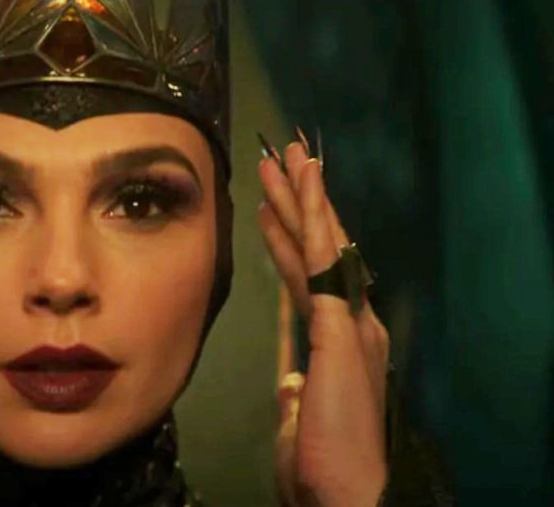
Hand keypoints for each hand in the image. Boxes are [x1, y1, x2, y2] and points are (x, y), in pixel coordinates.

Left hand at [258, 132, 388, 506]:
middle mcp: (353, 322)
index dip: (291, 237)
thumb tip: (291, 380)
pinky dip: (310, 216)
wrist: (350, 492)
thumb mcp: (303, 417)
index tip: (273, 205)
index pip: (311, 275)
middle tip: (284, 157)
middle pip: (320, 248)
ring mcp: (350, 320)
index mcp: (342, 341)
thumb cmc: (325, 465)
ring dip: (301, 195)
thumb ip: (299, 391)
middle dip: (301, 200)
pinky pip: (320, 257)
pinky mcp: (340, 325)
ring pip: (320, 241)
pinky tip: (302, 183)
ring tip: (286, 154)